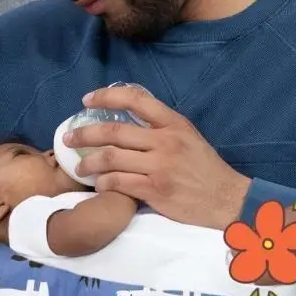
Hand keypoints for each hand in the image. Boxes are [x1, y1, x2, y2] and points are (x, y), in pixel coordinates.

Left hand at [64, 85, 250, 228]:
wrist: (225, 199)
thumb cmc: (205, 168)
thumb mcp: (188, 137)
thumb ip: (161, 127)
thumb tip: (128, 119)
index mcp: (174, 123)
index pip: (136, 99)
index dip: (106, 96)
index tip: (87, 100)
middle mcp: (166, 140)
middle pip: (114, 130)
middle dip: (85, 133)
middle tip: (70, 137)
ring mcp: (159, 166)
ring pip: (111, 158)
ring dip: (89, 162)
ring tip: (80, 167)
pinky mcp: (155, 190)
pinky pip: (118, 182)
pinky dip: (104, 183)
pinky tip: (100, 184)